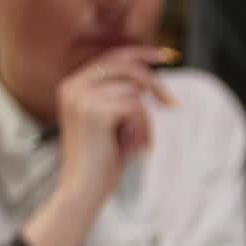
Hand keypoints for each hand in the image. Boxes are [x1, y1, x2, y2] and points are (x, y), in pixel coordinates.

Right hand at [21, 47, 174, 245]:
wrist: (82, 191)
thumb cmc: (100, 161)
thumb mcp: (110, 123)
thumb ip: (120, 97)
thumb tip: (149, 79)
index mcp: (73, 85)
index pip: (113, 57)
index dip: (143, 54)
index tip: (169, 56)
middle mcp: (74, 86)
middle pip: (128, 68)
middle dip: (155, 85)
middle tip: (172, 105)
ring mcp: (82, 97)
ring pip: (135, 93)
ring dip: (144, 121)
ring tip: (134, 144)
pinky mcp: (96, 112)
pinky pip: (136, 108)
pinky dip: (143, 130)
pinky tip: (133, 148)